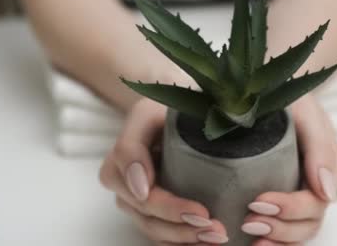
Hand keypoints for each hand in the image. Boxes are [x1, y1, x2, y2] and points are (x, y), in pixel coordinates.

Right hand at [99, 98, 228, 244]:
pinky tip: (207, 243)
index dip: (170, 208)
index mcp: (120, 162)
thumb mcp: (146, 112)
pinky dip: (184, 243)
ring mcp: (136, 201)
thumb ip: (132, 146)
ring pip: (156, 231)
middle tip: (217, 230)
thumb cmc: (161, 108)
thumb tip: (140, 189)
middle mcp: (124, 186)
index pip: (142, 194)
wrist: (169, 104)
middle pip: (150, 218)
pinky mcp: (152, 210)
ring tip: (217, 238)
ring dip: (186, 240)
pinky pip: (163, 235)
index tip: (202, 213)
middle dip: (183, 229)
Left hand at [242, 94, 336, 244]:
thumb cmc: (292, 94)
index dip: (289, 208)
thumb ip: (321, 148)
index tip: (258, 201)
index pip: (316, 202)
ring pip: (299, 233)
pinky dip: (274, 241)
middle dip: (281, 229)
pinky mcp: (285, 196)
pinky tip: (252, 243)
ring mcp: (303, 193)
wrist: (272, 85)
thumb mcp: (306, 111)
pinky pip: (286, 230)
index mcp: (331, 168)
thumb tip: (329, 193)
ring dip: (277, 241)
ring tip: (248, 237)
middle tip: (248, 222)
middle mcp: (320, 186)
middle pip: (309, 224)